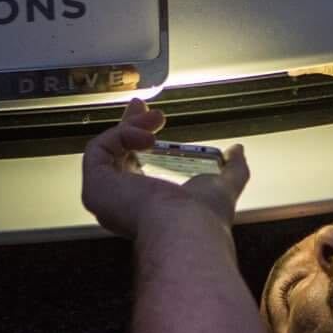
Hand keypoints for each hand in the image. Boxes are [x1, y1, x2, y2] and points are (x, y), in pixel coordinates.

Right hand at [81, 99, 249, 238]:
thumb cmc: (204, 216)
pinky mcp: (95, 187)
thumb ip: (232, 169)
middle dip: (128, 124)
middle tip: (142, 105)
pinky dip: (120, 134)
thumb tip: (238, 151)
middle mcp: (120, 204)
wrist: (187, 227)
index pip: (135, 165)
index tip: (152, 117)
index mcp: (146, 206)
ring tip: (156, 121)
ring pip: (105, 150)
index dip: (141, 137)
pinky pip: (98, 149)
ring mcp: (104, 197)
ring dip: (130, 126)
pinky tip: (145, 136)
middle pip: (115, 155)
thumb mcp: (223, 185)